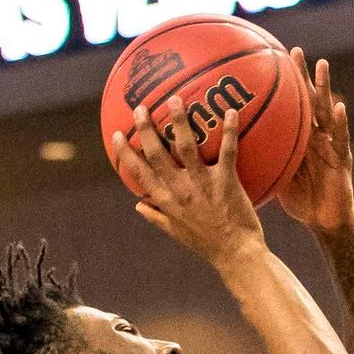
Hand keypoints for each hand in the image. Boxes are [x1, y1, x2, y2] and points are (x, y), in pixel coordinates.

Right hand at [112, 98, 264, 264]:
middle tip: (141, 107)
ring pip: (186, 146)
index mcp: (166, 201)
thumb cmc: (207, 244)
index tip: (117, 134)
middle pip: (157, 153)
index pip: (139, 173)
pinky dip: (229, 130)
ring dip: (180, 121)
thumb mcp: (176, 233)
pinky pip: (228, 151)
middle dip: (146, 128)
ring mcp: (202, 184)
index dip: (126, 153)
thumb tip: (138, 205)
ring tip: (176, 99)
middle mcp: (179, 189)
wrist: (236, 255)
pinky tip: (231, 111)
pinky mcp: (226, 181)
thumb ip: (156, 217)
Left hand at [278, 48, 353, 233]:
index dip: (281, 85)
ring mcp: (330, 145)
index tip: (268, 61)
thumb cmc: (301, 200)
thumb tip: (227, 155)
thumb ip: (261, 161)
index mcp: (299, 138)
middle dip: (302, 76)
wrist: (325, 221)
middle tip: (293, 50)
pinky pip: (341, 139)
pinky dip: (341, 123)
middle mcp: (315, 136)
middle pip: (307, 100)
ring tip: (322, 65)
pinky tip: (340, 107)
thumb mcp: (275, 175)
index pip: (288, 106)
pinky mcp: (343, 159)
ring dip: (325, 87)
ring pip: (327, 111)